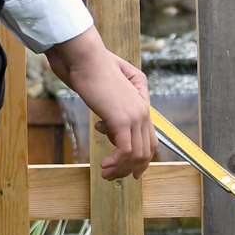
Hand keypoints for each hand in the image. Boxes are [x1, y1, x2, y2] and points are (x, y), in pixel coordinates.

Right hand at [45, 26, 154, 179]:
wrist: (84, 58)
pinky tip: (103, 166)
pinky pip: (126, 151)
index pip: (150, 139)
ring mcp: (136, 115)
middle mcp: (143, 111)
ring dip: (120, 168)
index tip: (131, 172)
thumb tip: (106, 127)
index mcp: (142, 104)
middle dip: (130, 168)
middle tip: (112, 176)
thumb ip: (111, 111)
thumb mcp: (107, 93)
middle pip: (146, 150)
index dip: (143, 158)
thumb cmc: (90, 69)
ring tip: (105, 173)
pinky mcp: (122, 119)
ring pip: (137, 154)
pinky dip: (116, 163)